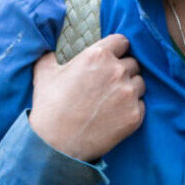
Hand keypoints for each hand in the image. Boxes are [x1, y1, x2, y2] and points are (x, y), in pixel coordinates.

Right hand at [29, 34, 145, 161]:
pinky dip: (131, 108)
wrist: (55, 143)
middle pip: (133, 63)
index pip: (122, 41)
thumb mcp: (44, 71)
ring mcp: (128, 94)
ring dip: (130, 88)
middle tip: (108, 83)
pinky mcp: (135, 115)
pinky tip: (115, 114)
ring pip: (140, 83)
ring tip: (113, 99)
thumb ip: (52, 55)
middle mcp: (117, 71)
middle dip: (123, 70)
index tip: (112, 58)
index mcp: (98, 55)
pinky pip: (141, 105)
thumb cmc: (49, 106)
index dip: (117, 49)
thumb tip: (52, 49)